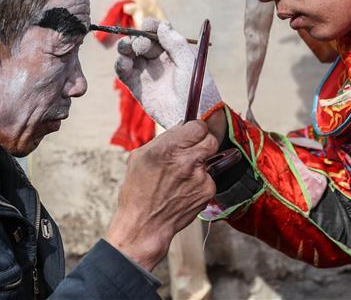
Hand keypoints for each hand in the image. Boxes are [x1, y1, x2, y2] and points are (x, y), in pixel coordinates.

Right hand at [104, 121, 217, 270]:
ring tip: (182, 176)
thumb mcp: (141, 156)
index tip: (192, 133)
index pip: (198, 126)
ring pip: (211, 159)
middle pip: (211, 139)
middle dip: (204, 142)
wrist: (144, 225)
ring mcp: (200, 177)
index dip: (196, 129)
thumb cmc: (138, 191)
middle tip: (193, 150)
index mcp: (167, 148)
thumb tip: (182, 127)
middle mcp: (186, 160)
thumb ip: (165, 139)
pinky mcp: (208, 191)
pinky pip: (210, 178)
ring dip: (201, 163)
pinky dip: (200, 181)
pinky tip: (185, 189)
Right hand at [114, 19, 221, 128]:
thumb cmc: (197, 89)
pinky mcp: (137, 86)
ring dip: (124, 47)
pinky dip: (120, 64)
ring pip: (129, 53)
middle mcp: (158, 59)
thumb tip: (162, 25)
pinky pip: (123, 72)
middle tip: (143, 46)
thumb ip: (176, 43)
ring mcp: (147, 72)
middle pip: (141, 41)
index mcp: (173, 50)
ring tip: (127, 49)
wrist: (193, 117)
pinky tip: (124, 63)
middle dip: (139, 39)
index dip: (150, 27)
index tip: (147, 26)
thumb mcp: (190, 63)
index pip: (158, 32)